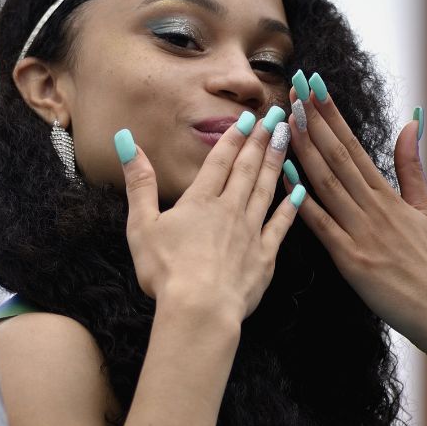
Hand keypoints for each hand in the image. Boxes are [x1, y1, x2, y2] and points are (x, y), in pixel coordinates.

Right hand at [115, 110, 303, 321]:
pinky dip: (291, 206)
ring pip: (267, 189)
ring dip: (276, 161)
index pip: (220, 161)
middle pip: (247, 168)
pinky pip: (281, 225)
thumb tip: (127, 141)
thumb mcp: (141, 225)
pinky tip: (299, 191)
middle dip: (261, 139)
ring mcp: (251, 232)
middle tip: (277, 116)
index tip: (248, 117)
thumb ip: (139, 182)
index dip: (234, 137)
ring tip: (287, 138)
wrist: (200, 309)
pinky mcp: (264, 257)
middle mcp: (230, 210)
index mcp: (200, 201)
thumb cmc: (166, 271)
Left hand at [282, 73, 426, 356]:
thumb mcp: (425, 209)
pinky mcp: (352, 258)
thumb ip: (411, 165)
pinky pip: (321, 224)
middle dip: (314, 119)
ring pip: (327, 182)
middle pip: (337, 155)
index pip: (354, 145)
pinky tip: (285, 175)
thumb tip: (411, 121)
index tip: (315, 86)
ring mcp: (362, 231)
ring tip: (286, 119)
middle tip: (294, 86)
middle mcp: (373, 207)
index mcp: (387, 194)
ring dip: (305, 149)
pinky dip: (302, 199)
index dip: (332, 114)